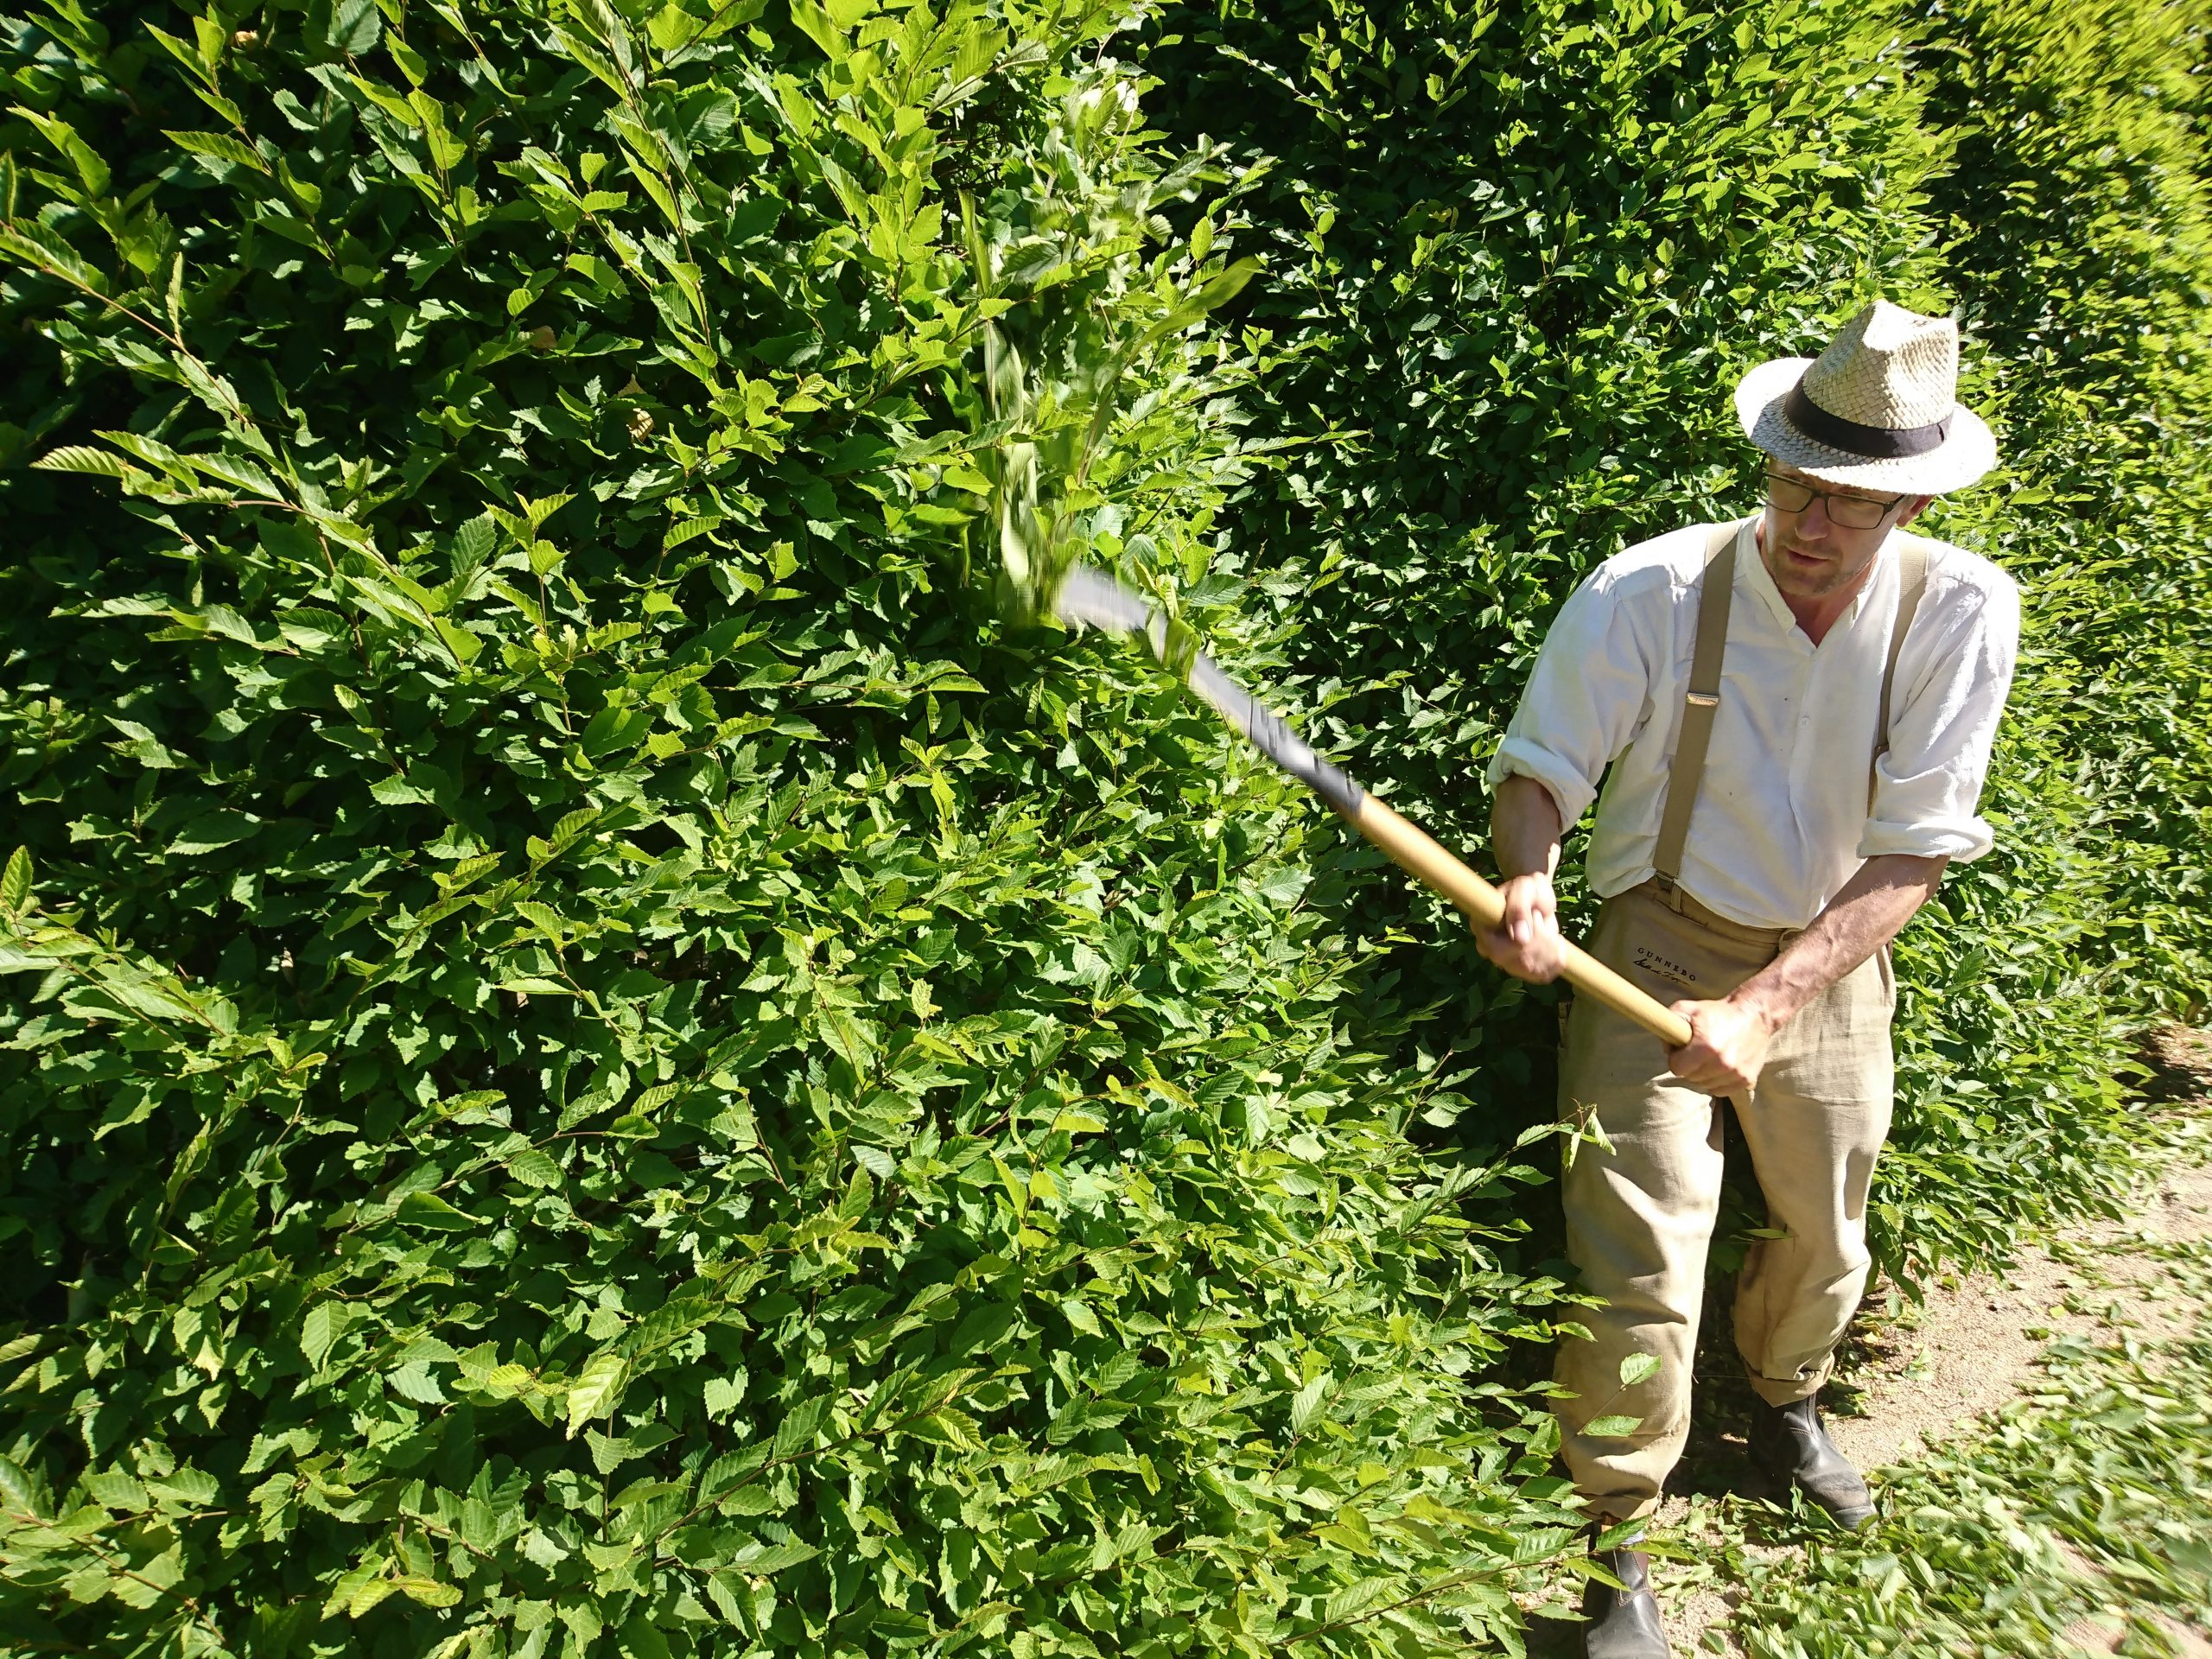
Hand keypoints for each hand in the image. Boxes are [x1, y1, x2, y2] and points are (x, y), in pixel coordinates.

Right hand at [1476, 872, 1567, 983]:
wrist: (1535, 896)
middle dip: (1542, 944)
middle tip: (1545, 921)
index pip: (1498, 950)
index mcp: (1481, 926)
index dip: (1523, 943)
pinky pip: (1542, 976)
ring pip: (1532, 971)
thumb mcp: (1525, 888)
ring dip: (1550, 951)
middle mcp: (1487, 947)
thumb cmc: (1528, 888)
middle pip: (1518, 963)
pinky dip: (1556, 961)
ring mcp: (1503, 960)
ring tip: (1551, 932)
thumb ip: (1519, 908)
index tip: (1538, 919)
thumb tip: (1521, 940)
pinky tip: (1557, 945)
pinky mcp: (1521, 968)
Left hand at [1665, 993, 1780, 1096]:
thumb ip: (1668, 1023)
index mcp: (1706, 1046)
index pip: (1677, 1068)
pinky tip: (1721, 1065)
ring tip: (1711, 1057)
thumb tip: (1666, 1047)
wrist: (1755, 1015)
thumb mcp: (1687, 1008)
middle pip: (1691, 1078)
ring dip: (1704, 1074)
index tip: (1682, 1050)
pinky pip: (1721, 1090)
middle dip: (1690, 1066)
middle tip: (1698, 1051)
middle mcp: (1723, 1063)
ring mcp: (1736, 1074)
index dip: (1676, 1058)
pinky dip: (1718, 1081)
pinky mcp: (1747, 1080)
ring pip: (1705, 1086)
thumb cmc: (1718, 1012)